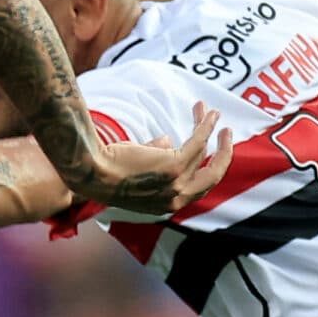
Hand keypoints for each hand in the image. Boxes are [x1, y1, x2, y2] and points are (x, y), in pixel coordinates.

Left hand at [70, 104, 233, 215]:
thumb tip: (168, 139)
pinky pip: (198, 141)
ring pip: (203, 152)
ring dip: (209, 128)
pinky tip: (207, 112)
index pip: (196, 187)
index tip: (210, 149)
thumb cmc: (106, 169)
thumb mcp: (136, 168)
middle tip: (227, 134)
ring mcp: (177, 185)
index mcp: (166, 205)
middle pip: (212, 177)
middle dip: (223, 154)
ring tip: (211, 112)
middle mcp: (175, 200)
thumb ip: (155, 156)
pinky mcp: (175, 165)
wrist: (91, 170)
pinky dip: (205, 125)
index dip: (206, 167)